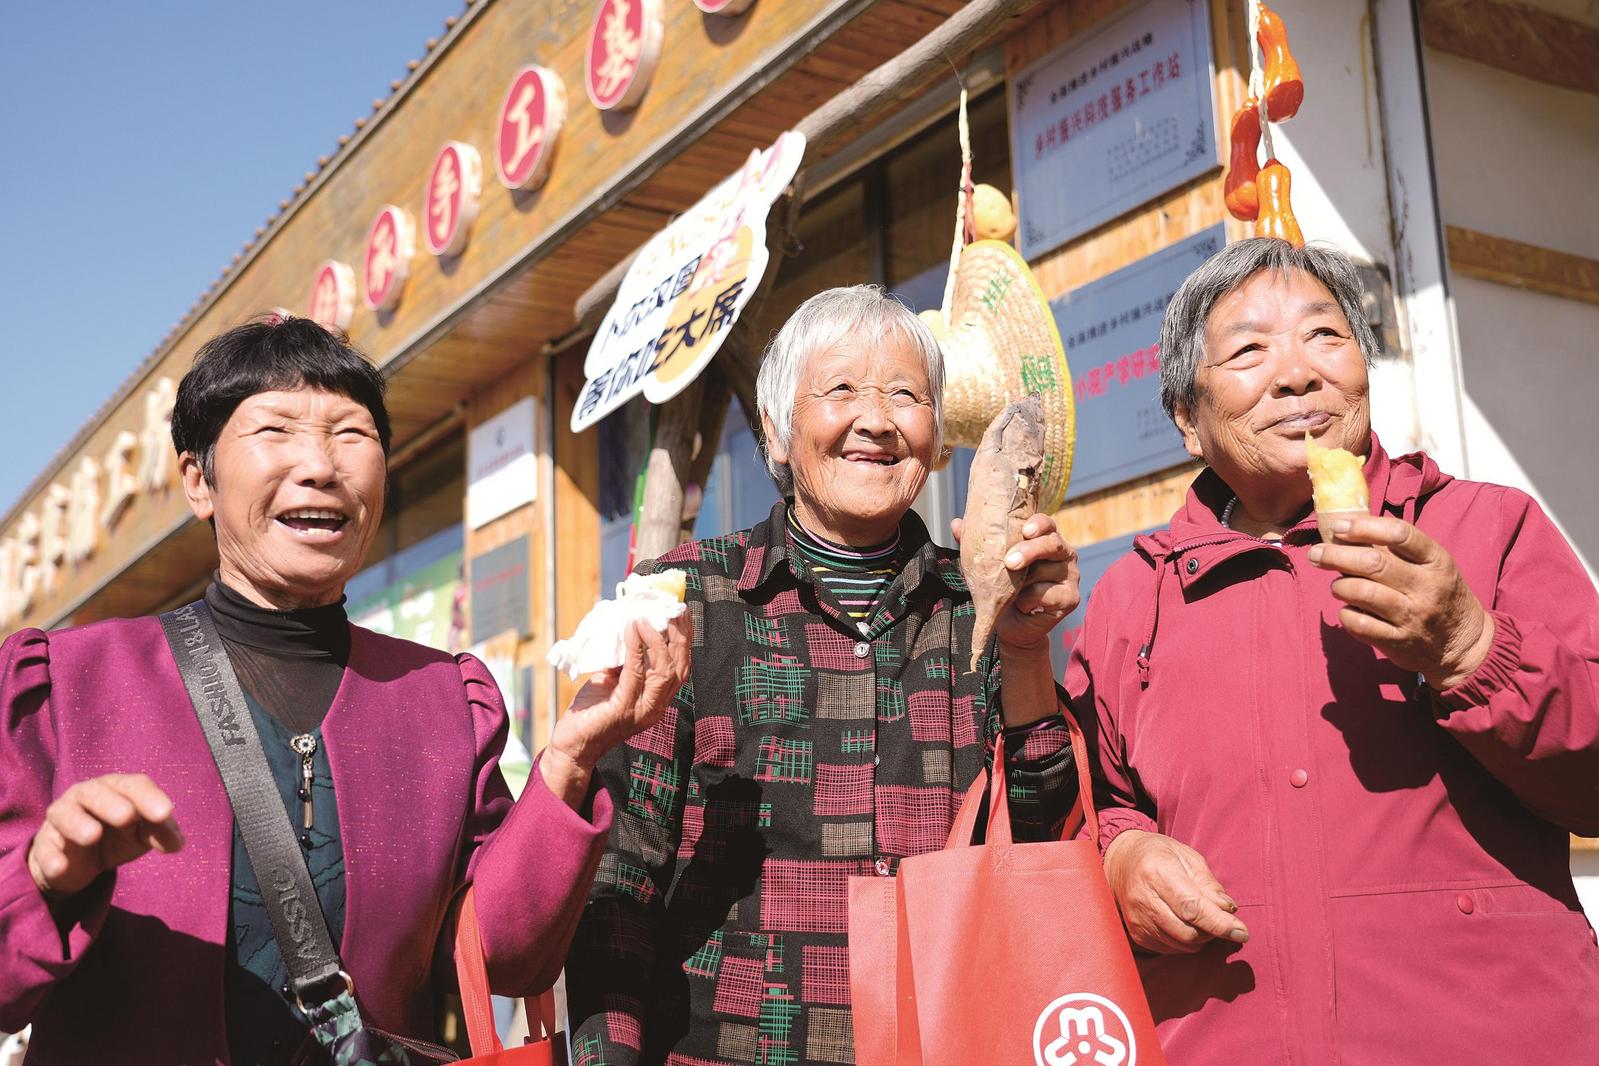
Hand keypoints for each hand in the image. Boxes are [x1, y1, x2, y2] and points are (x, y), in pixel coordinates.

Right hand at [27, 774, 182, 900]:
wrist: (77, 861)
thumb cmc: (117, 836)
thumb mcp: (143, 834)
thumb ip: (161, 833)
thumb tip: (177, 843)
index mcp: (117, 789)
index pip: (134, 785)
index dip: (149, 797)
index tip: (165, 814)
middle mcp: (86, 796)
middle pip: (96, 793)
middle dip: (111, 803)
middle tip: (128, 817)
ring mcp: (62, 818)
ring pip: (64, 813)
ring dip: (77, 823)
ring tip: (92, 836)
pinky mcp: (45, 845)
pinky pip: (45, 849)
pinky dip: (52, 858)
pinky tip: (61, 867)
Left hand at [541, 614, 690, 804]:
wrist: (572, 744)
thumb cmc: (592, 711)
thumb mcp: (613, 679)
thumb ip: (626, 660)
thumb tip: (631, 627)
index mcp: (658, 698)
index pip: (681, 665)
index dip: (685, 638)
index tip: (681, 611)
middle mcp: (657, 705)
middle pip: (680, 667)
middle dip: (679, 636)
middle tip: (671, 609)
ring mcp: (642, 710)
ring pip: (664, 671)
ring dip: (657, 640)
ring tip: (645, 617)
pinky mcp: (624, 710)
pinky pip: (635, 674)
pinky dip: (636, 649)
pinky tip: (630, 630)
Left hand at [951, 512, 1080, 654]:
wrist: (1010, 624)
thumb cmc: (1001, 587)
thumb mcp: (988, 564)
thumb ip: (976, 543)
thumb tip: (956, 523)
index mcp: (1045, 538)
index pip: (1046, 523)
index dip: (1038, 524)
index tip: (1025, 530)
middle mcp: (1063, 553)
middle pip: (1052, 543)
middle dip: (1030, 551)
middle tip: (1010, 562)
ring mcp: (1071, 575)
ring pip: (1048, 571)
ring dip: (1024, 583)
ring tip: (1012, 592)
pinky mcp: (1071, 598)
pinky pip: (1048, 594)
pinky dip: (1030, 601)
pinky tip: (1022, 606)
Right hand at [1103, 830, 1247, 953]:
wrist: (1121, 862)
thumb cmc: (1159, 855)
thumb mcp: (1188, 857)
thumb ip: (1209, 884)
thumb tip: (1229, 910)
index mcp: (1157, 871)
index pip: (1192, 907)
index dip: (1219, 923)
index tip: (1242, 932)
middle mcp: (1143, 898)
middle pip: (1188, 931)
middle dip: (1213, 931)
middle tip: (1220, 918)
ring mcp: (1137, 919)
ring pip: (1182, 944)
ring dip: (1201, 937)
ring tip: (1201, 918)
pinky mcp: (1136, 934)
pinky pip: (1171, 949)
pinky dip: (1186, 942)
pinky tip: (1185, 924)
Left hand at [1308, 514, 1493, 689]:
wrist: (1464, 644)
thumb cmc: (1438, 593)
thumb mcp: (1432, 565)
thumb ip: (1396, 547)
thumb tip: (1348, 522)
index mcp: (1437, 561)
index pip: (1399, 534)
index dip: (1363, 527)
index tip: (1339, 527)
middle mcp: (1427, 587)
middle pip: (1373, 563)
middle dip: (1336, 555)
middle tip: (1317, 553)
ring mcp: (1413, 616)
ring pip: (1362, 593)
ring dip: (1340, 586)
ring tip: (1337, 585)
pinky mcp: (1399, 642)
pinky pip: (1359, 624)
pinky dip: (1346, 614)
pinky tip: (1348, 609)